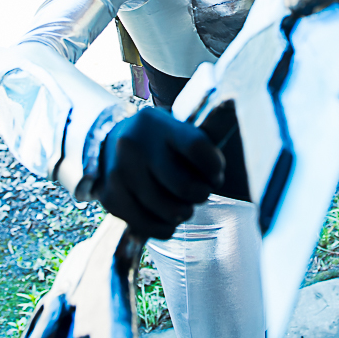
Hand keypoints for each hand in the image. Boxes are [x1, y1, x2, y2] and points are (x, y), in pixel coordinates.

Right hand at [92, 107, 224, 239]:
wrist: (105, 143)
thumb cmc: (155, 139)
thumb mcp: (173, 126)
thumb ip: (201, 135)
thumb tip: (233, 110)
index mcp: (155, 124)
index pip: (197, 148)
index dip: (215, 167)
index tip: (216, 174)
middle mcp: (134, 146)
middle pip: (185, 186)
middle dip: (202, 194)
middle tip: (200, 191)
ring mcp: (119, 174)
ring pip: (170, 211)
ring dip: (185, 212)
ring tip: (183, 203)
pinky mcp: (111, 199)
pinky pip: (151, 226)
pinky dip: (167, 227)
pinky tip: (167, 217)